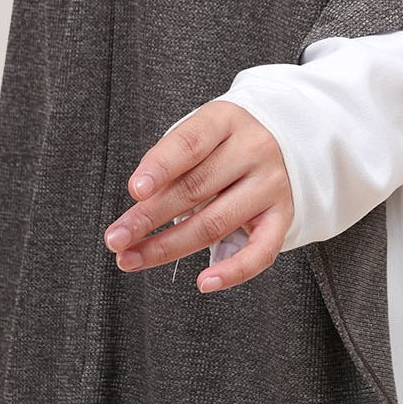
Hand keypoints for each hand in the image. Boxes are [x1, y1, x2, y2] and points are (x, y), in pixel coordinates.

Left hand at [103, 99, 294, 292]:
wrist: (287, 139)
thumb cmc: (227, 141)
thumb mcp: (201, 133)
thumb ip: (172, 160)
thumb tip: (142, 200)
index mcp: (227, 121)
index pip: (190, 144)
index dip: (160, 167)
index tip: (135, 190)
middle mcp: (253, 150)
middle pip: (195, 188)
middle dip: (148, 218)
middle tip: (115, 238)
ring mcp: (271, 184)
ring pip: (215, 223)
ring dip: (168, 247)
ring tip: (132, 259)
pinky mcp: (282, 216)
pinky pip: (261, 251)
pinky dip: (233, 272)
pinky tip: (204, 283)